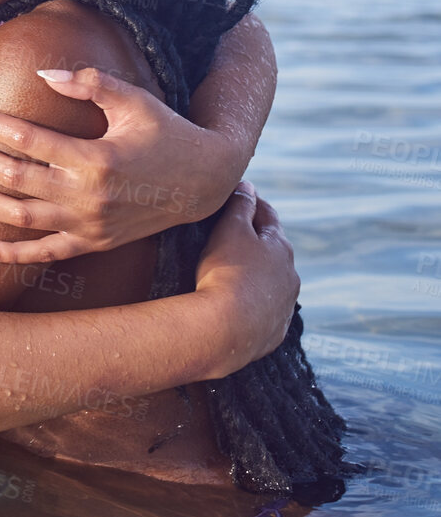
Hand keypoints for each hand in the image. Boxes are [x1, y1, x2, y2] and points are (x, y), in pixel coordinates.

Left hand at [0, 67, 229, 262]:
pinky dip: (12, 255)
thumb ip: (89, 83)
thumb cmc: (166, 132)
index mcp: (95, 158)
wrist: (205, 181)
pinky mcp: (94, 244)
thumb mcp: (134, 100)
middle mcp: (88, 197)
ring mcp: (89, 226)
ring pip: (21, 218)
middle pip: (16, 178)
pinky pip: (47, 254)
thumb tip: (42, 75)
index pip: (28, 139)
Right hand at [193, 182, 297, 375]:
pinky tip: (239, 305)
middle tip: (234, 232)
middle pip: (274, 250)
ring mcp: (284, 305)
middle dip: (257, 239)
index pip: (268, 215)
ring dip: (258, 273)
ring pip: (273, 281)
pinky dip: (254, 302)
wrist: (226, 329)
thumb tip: (248, 186)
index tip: (240, 195)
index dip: (252, 202)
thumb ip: (239, 205)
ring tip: (235, 271)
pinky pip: (265, 310)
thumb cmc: (226, 272)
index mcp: (281, 247)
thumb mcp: (230, 229)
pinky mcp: (273, 330)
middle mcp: (290, 275)